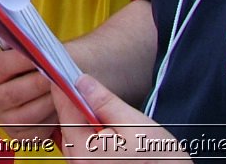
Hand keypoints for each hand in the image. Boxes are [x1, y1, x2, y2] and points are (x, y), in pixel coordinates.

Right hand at [0, 47, 59, 144]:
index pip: (0, 66)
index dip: (21, 60)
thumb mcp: (30, 51)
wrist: (47, 84)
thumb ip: (29, 46)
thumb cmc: (38, 64)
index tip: (42, 54)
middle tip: (59, 74)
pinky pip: (38, 131)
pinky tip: (61, 107)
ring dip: (48, 102)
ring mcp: (5, 120)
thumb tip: (35, 43)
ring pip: (27, 115)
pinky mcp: (21, 136)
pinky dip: (52, 119)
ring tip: (64, 90)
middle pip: (13, 94)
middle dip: (39, 84)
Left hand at [53, 75, 189, 160]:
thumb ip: (105, 102)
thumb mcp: (135, 124)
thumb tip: (82, 81)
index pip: (65, 109)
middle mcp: (78, 163)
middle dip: (79, 106)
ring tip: (113, 122)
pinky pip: (81, 148)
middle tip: (97, 96)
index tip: (66, 70)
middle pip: (66, 123)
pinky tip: (111, 135)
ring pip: (73, 135)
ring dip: (85, 122)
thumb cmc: (160, 160)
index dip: (67, 87)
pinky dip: (90, 136)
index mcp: (85, 151)